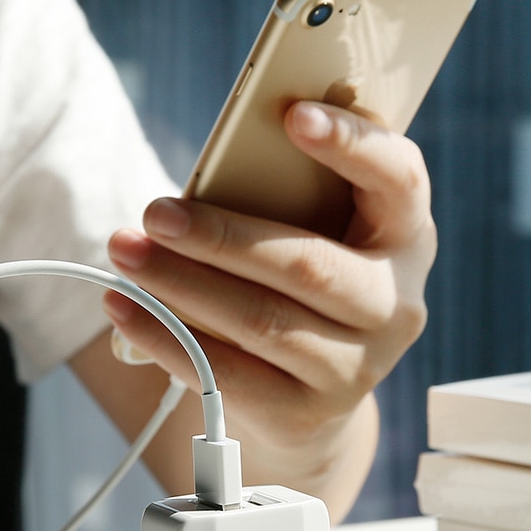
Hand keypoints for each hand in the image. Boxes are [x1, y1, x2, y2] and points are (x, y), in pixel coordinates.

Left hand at [102, 100, 434, 519]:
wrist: (309, 390)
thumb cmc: (300, 280)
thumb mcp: (313, 231)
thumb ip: (285, 196)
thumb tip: (205, 180)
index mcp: (405, 237)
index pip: (399, 180)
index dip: (352, 146)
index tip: (291, 115)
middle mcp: (395, 305)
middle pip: (309, 266)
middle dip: (221, 236)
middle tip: (154, 214)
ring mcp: (358, 367)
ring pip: (262, 322)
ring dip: (181, 285)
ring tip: (125, 253)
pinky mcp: (308, 414)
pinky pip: (230, 376)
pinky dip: (168, 338)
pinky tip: (125, 310)